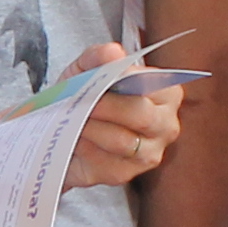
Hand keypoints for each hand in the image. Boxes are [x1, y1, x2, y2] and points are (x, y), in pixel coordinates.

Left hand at [59, 40, 181, 191]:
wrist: (62, 131)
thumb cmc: (85, 97)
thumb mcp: (86, 68)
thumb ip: (98, 56)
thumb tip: (112, 53)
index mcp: (166, 94)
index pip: (151, 84)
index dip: (124, 79)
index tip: (99, 75)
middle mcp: (165, 125)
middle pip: (143, 116)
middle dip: (107, 106)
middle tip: (82, 100)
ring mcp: (148, 154)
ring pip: (124, 141)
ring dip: (94, 128)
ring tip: (74, 118)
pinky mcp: (124, 174)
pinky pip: (106, 162)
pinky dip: (87, 148)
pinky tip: (76, 138)